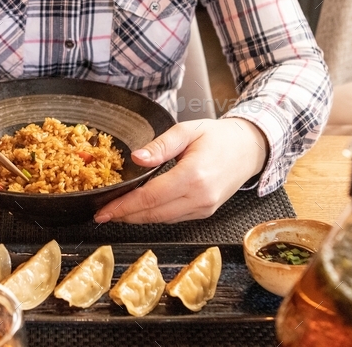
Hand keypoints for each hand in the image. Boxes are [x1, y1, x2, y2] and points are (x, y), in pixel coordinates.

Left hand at [94, 118, 268, 223]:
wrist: (249, 148)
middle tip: (102, 214)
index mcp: (193, 176)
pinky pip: (173, 218)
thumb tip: (136, 158)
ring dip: (137, 218)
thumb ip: (160, 146)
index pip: (150, 197)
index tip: (103, 211)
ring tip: (116, 212)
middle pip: (153, 214)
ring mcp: (204, 208)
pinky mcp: (205, 212)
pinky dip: (154, 216)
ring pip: (162, 219)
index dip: (123, 206)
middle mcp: (200, 197)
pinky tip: (139, 210)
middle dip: (124, 216)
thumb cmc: (218, 136)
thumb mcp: (186, 131)